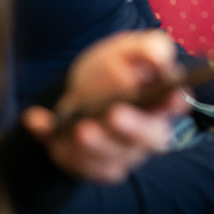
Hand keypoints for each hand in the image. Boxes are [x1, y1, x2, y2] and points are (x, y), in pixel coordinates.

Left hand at [21, 30, 185, 183]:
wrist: (81, 94)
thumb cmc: (111, 69)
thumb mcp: (125, 50)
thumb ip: (145, 48)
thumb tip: (159, 56)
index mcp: (160, 102)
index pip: (176, 104)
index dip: (174, 102)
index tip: (168, 96)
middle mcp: (146, 133)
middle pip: (149, 138)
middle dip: (133, 128)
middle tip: (114, 114)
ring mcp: (119, 154)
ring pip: (112, 157)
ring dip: (95, 144)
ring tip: (79, 127)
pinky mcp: (91, 165)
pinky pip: (74, 162)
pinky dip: (53, 141)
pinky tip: (38, 120)